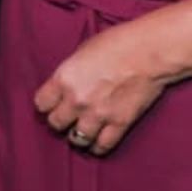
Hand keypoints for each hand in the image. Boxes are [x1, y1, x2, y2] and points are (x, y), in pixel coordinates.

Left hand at [33, 16, 173, 155]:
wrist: (150, 52)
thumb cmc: (118, 44)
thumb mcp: (82, 52)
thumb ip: (70, 73)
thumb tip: (65, 86)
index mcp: (64, 78)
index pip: (41, 104)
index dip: (46, 105)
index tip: (51, 105)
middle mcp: (77, 100)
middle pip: (56, 123)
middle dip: (60, 120)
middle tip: (67, 118)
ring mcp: (98, 114)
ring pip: (76, 139)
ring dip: (77, 135)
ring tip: (82, 130)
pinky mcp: (119, 124)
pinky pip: (102, 146)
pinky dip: (97, 147)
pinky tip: (96, 142)